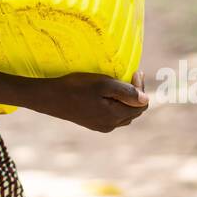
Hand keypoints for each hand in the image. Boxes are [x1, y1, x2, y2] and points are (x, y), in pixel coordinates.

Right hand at [28, 70, 148, 131]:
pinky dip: (117, 105)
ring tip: (121, 83)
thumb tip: (146, 99)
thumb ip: (126, 92)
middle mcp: (111, 125)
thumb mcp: (102, 84)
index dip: (142, 88)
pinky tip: (108, 94)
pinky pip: (113, 116)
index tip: (135, 71)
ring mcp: (101, 126)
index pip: (141, 105)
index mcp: (115, 116)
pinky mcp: (93, 123)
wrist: (50, 97)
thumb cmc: (76, 87)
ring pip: (124, 114)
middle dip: (136, 93)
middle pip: (134, 111)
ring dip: (127, 100)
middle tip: (131, 74)